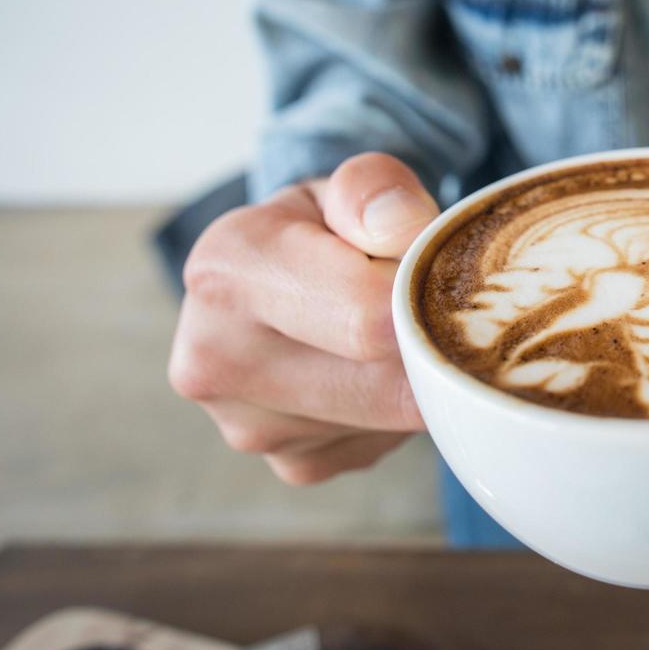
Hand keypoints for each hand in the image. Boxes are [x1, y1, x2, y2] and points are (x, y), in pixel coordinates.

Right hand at [169, 152, 438, 484]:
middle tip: (434, 305)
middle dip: (427, 342)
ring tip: (391, 331)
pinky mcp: (291, 463)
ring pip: (393, 418)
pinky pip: (383, 444)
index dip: (422, 294)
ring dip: (414, 378)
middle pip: (386, 381)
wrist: (290, 282)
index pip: (367, 314)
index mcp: (225, 270)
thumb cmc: (329, 229)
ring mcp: (247, 426)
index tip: (432, 272)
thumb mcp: (348, 186)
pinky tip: (374, 371)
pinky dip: (395, 411)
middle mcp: (214, 358)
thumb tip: (400, 227)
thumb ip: (375, 187)